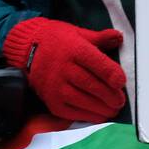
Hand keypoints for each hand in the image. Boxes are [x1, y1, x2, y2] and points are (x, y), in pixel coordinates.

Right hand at [1, 17, 125, 121]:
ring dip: (101, 108)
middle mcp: (63, 68)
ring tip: (113, 110)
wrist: (27, 50)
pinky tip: (99, 116)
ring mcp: (56, 86)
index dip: (110, 73)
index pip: (95, 62)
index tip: (121, 81)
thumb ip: (100, 38)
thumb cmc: (57, 40)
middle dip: (109, 95)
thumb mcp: (78, 33)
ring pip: (82, 100)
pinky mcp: (51, 101)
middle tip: (121, 101)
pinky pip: (71, 112)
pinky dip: (87, 115)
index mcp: (74, 49)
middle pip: (90, 84)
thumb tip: (119, 37)